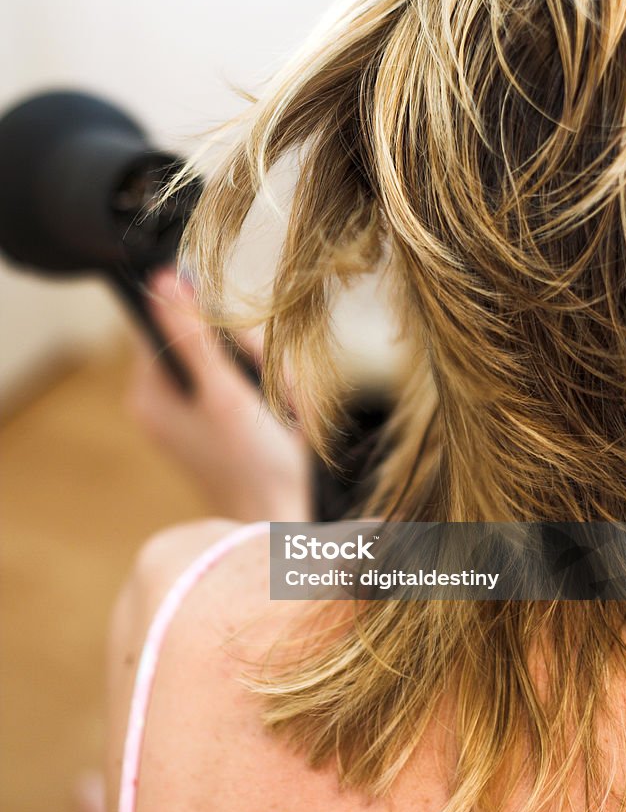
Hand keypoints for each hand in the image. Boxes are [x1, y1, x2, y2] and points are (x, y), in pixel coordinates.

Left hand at [126, 268, 312, 522]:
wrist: (280, 530)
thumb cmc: (255, 467)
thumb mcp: (226, 394)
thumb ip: (193, 337)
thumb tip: (163, 281)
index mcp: (150, 395)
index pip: (168, 322)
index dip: (213, 323)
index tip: (245, 349)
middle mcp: (163, 403)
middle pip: (206, 340)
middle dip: (252, 357)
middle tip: (276, 388)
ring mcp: (191, 416)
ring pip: (233, 362)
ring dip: (270, 378)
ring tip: (288, 412)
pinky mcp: (218, 426)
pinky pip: (243, 388)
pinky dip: (270, 397)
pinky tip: (287, 422)